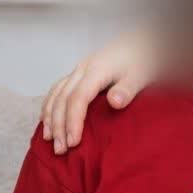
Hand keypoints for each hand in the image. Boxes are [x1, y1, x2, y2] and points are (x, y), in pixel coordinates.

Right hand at [40, 29, 157, 154]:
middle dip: (58, 125)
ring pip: (55, 94)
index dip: (73, 122)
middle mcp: (82, 69)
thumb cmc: (144, 59)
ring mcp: (78, 70)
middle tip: (60, 150)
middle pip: (62, 99)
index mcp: (96, 70)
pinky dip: (50, 106)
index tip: (73, 143)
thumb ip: (127, 89)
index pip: (77, 99)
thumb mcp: (141, 74)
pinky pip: (57, 90)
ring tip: (50, 140)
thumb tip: (114, 103)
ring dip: (50, 118)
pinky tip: (48, 120)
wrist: (143, 41)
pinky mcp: (79, 72)